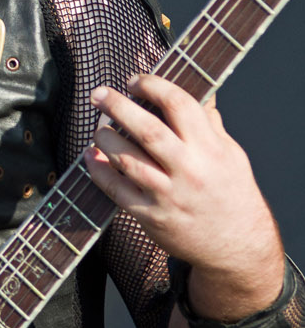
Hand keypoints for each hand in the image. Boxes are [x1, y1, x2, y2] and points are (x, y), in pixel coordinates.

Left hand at [83, 74, 283, 317]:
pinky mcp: (151, 216)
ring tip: (98, 127)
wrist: (237, 246)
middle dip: (119, 107)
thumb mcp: (231, 153)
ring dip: (105, 140)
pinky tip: (90, 157)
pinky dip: (99, 172)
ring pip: (128, 161)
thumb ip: (209, 123)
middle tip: (99, 94)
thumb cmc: (233, 193)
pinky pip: (118, 191)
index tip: (135, 80)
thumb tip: (197, 89)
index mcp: (211, 148)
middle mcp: (189, 170)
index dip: (154, 87)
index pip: (180, 106)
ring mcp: (168, 195)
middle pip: (148, 131)